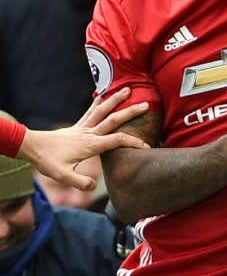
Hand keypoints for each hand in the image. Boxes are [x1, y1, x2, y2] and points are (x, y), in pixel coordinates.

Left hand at [17, 88, 149, 190]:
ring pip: (103, 111)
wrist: (31, 146)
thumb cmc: (47, 161)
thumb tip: (94, 186)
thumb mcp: (62, 176)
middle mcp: (89, 133)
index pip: (117, 141)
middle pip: (114, 120)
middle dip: (131, 112)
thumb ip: (79, 182)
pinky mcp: (77, 126)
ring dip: (115, 100)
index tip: (146, 146)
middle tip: (146, 104)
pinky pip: (90, 112)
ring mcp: (83, 128)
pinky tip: (102, 95)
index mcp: (91, 145)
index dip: (133, 143)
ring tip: (127, 89)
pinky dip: (97, 102)